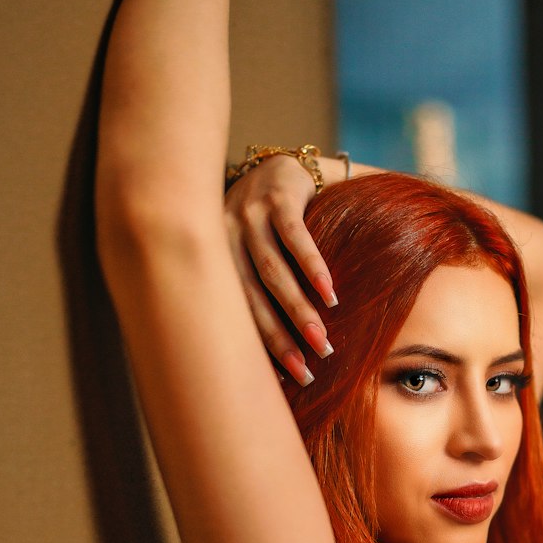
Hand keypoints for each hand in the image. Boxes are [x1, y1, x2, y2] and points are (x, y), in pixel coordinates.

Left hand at [225, 155, 338, 384]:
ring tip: (322, 341)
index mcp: (213, 257)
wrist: (277, 164)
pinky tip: (330, 294)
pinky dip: (311, 267)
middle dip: (280, 339)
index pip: (233, 312)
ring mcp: (247, 212)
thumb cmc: (268, 228)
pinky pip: (294, 236)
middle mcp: (223, 235)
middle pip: (251, 298)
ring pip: (272, 271)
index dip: (259, 349)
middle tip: (308, 373)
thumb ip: (258, 296)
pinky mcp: (276, 194)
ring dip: (299, 310)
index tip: (285, 379)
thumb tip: (272, 359)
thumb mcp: (253, 257)